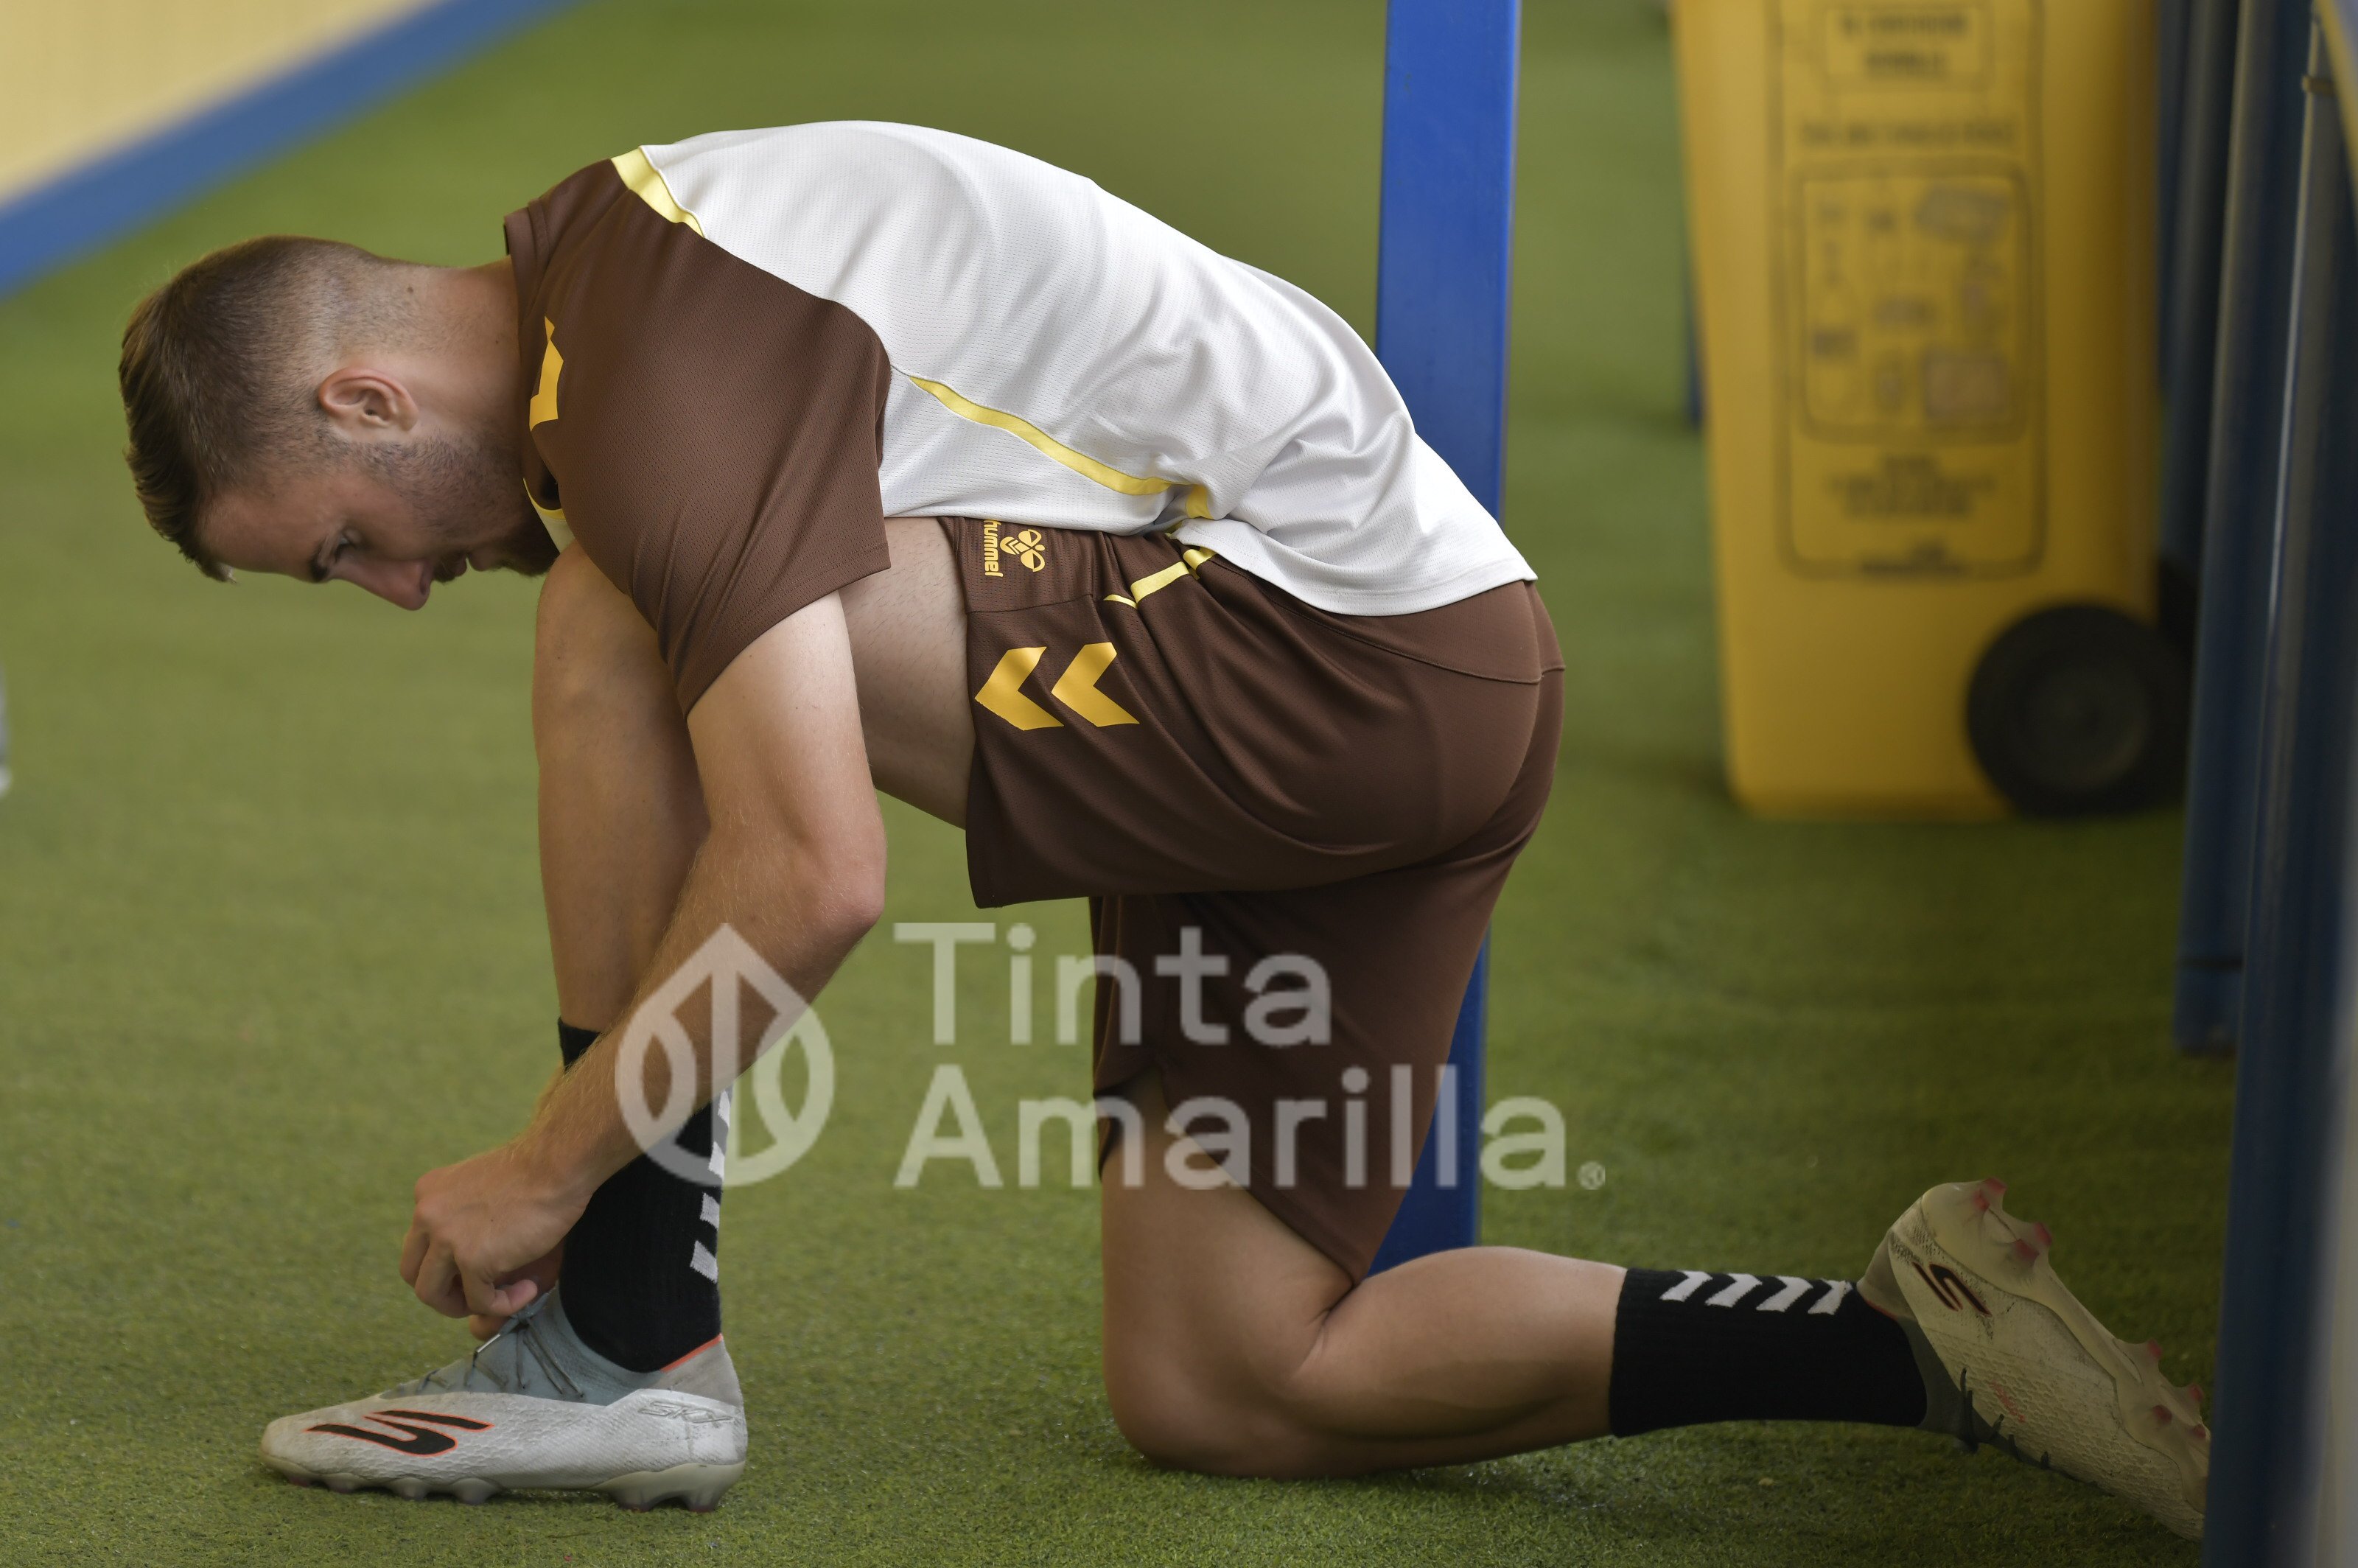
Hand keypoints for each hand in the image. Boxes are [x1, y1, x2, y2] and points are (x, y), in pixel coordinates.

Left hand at [400, 1141, 585, 1320]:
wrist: (557, 1163)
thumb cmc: (536, 1173)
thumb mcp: (481, 1189)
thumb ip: (463, 1215)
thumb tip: (467, 1258)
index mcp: (428, 1193)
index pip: (419, 1245)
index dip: (444, 1265)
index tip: (478, 1267)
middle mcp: (426, 1214)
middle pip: (413, 1273)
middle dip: (444, 1291)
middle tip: (481, 1291)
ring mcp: (445, 1237)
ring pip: (432, 1295)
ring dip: (466, 1304)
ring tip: (501, 1297)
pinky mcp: (472, 1259)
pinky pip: (480, 1302)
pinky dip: (505, 1304)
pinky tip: (529, 1289)